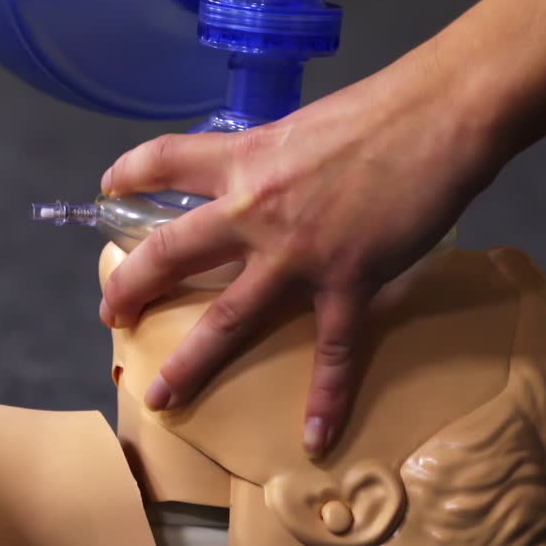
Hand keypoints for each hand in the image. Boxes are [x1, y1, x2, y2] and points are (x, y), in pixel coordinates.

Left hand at [99, 40, 498, 457]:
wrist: (437, 119)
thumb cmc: (377, 108)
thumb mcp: (303, 126)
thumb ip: (276, 157)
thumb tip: (272, 176)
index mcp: (244, 158)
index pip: (165, 160)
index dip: (130, 171)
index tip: (108, 186)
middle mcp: (254, 210)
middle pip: (171, 253)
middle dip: (132, 287)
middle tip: (111, 312)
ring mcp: (298, 255)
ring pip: (228, 319)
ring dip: (191, 362)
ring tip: (160, 395)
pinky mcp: (348, 284)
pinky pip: (332, 354)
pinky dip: (325, 399)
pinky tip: (316, 437)